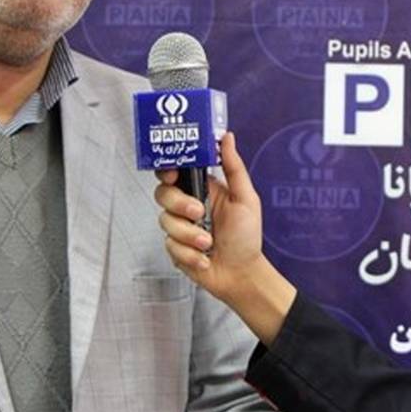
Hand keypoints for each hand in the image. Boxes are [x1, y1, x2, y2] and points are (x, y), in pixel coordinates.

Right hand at [155, 132, 295, 342]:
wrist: (242, 274)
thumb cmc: (247, 237)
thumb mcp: (246, 198)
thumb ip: (233, 167)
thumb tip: (226, 137)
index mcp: (204, 189)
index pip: (176, 171)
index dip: (168, 169)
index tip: (172, 174)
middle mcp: (188, 206)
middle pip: (163, 194)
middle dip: (179, 204)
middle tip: (198, 213)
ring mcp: (180, 228)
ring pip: (166, 221)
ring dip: (190, 235)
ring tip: (209, 243)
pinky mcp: (175, 248)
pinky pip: (170, 245)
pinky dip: (189, 254)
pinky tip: (204, 258)